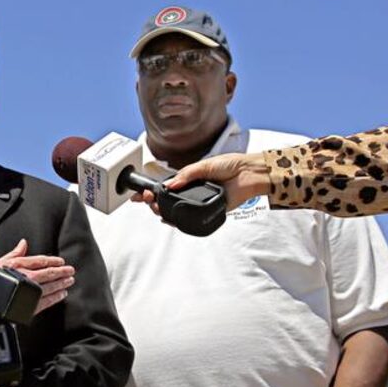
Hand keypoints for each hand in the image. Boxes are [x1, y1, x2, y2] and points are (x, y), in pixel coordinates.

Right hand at [0, 239, 74, 313]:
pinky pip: (46, 301)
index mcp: (18, 266)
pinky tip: (62, 294)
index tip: (61, 262)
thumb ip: (15, 253)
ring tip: (69, 281)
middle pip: (49, 273)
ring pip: (50, 287)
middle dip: (62, 272)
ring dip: (62, 283)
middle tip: (70, 271)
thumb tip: (23, 243)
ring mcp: (28, 293)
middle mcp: (25, 278)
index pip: (41, 261)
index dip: (54, 261)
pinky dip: (56, 297)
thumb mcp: (0, 262)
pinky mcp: (28, 306)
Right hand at [132, 152, 271, 213]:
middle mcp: (193, 191)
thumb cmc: (230, 165)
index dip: (152, 191)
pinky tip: (169, 219)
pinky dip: (177, 221)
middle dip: (153, 201)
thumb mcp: (204, 165)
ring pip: (176, 211)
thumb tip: (169, 185)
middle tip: (147, 199)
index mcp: (190, 179)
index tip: (139, 193)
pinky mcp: (208, 211)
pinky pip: (190, 219)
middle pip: (167, 200)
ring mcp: (199, 202)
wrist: (248, 174)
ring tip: (156, 207)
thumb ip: (186, 175)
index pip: (167, 186)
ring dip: (163, 211)